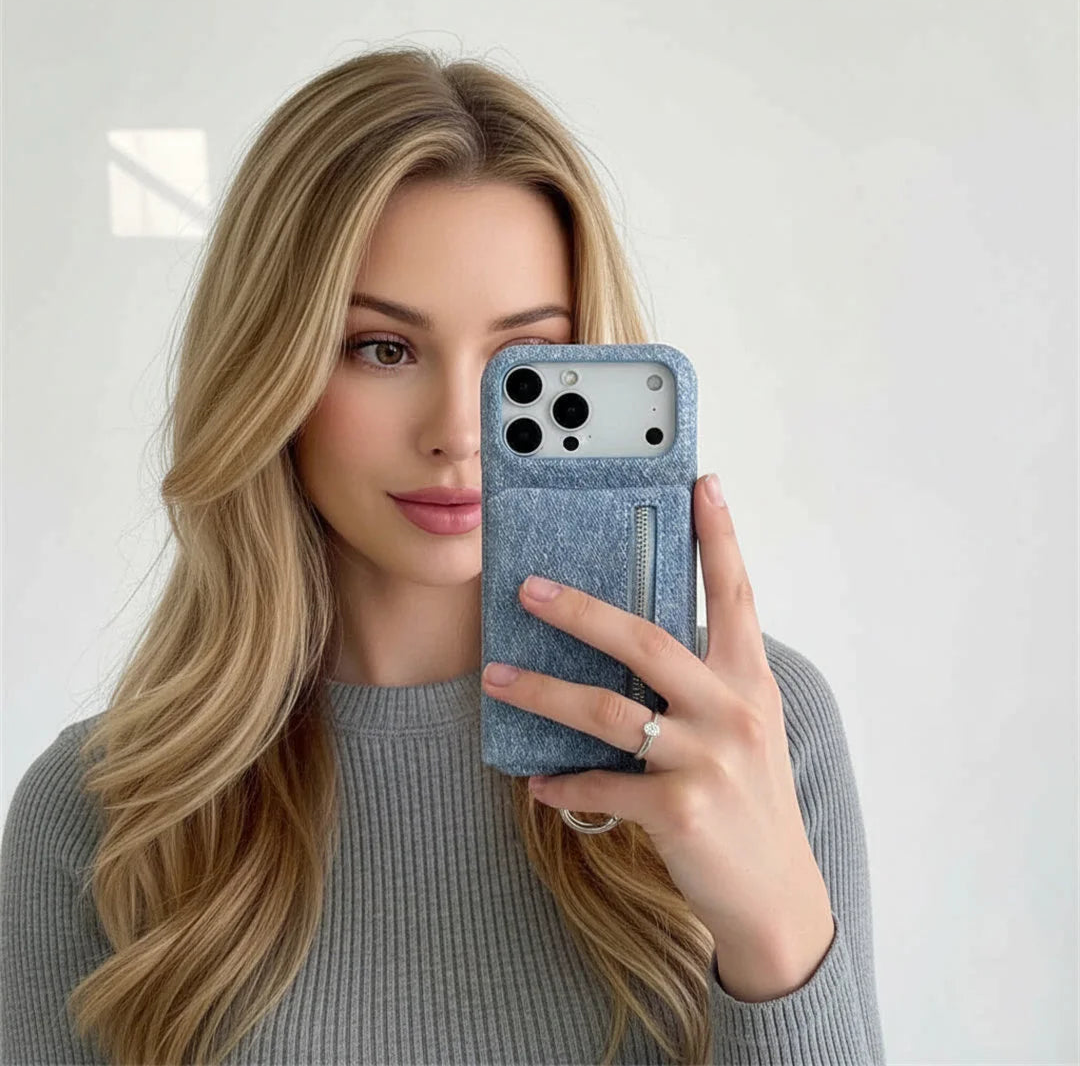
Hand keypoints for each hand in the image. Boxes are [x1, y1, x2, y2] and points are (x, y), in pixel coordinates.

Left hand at [481, 473, 835, 1000]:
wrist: (775, 896)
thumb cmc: (750, 801)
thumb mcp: (743, 729)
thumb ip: (702, 684)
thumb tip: (628, 647)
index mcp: (749, 682)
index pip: (735, 594)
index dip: (719, 537)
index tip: (703, 482)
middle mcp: (733, 710)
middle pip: (648, 641)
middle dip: (582, 611)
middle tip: (528, 588)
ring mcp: (708, 760)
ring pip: (608, 711)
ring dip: (543, 693)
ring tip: (497, 678)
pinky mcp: (681, 811)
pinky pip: (601, 784)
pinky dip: (562, 783)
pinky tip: (535, 781)